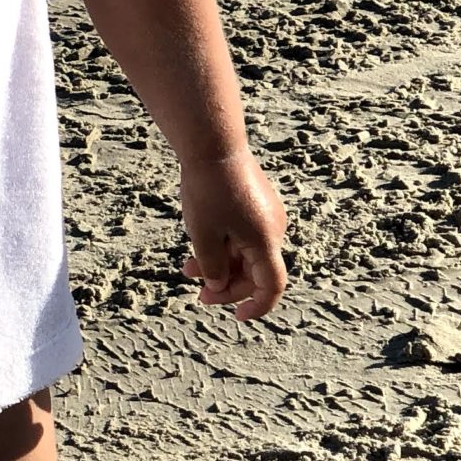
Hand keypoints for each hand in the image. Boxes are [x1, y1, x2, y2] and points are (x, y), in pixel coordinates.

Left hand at [179, 150, 287, 322]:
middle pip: (256, 272)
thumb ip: (212, 267)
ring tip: (187, 268)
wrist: (213, 144)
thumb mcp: (203, 235)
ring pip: (247, 254)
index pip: (272, 286)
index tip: (238, 317)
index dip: (258, 306)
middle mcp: (273, 229)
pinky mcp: (258, 204)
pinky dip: (224, 246)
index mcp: (265, 240)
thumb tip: (219, 286)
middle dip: (227, 285)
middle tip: (198, 293)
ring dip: (221, 265)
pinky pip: (244, 236)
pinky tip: (199, 243)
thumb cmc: (207, 189)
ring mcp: (267, 215)